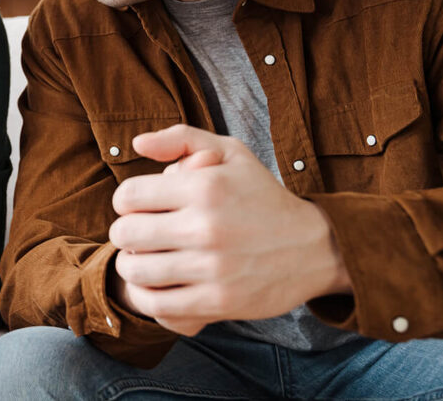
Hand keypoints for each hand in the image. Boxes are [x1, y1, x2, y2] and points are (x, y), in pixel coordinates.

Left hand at [108, 124, 350, 335]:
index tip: (139, 206)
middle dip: (125, 232)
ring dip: (131, 265)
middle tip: (139, 234)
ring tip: (144, 259)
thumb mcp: (231, 153)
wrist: (316, 247)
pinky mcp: (219, 302)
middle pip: (125, 233)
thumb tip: (137, 144)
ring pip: (135, 270)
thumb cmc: (263, 196)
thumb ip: (181, 138)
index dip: (125, 201)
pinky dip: (146, 295)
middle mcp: (207, 226)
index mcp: (205, 187)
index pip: (128, 195)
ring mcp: (213, 267)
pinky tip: (157, 284)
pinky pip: (157, 304)